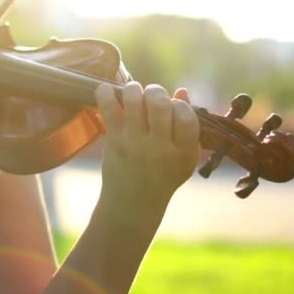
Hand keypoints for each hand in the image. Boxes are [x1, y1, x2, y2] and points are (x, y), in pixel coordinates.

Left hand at [95, 81, 199, 204]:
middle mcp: (160, 147)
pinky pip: (109, 110)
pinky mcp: (114, 142)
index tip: (173, 105)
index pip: (186, 116)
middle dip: (156, 91)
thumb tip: (182, 91)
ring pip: (134, 101)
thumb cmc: (162, 178)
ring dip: (134, 89)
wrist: (133, 205)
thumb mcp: (184, 159)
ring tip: (133, 92)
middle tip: (151, 94)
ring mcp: (135, 143)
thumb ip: (187, 127)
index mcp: (182, 152)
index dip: (180, 104)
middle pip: (159, 104)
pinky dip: (106, 93)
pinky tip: (106, 89)